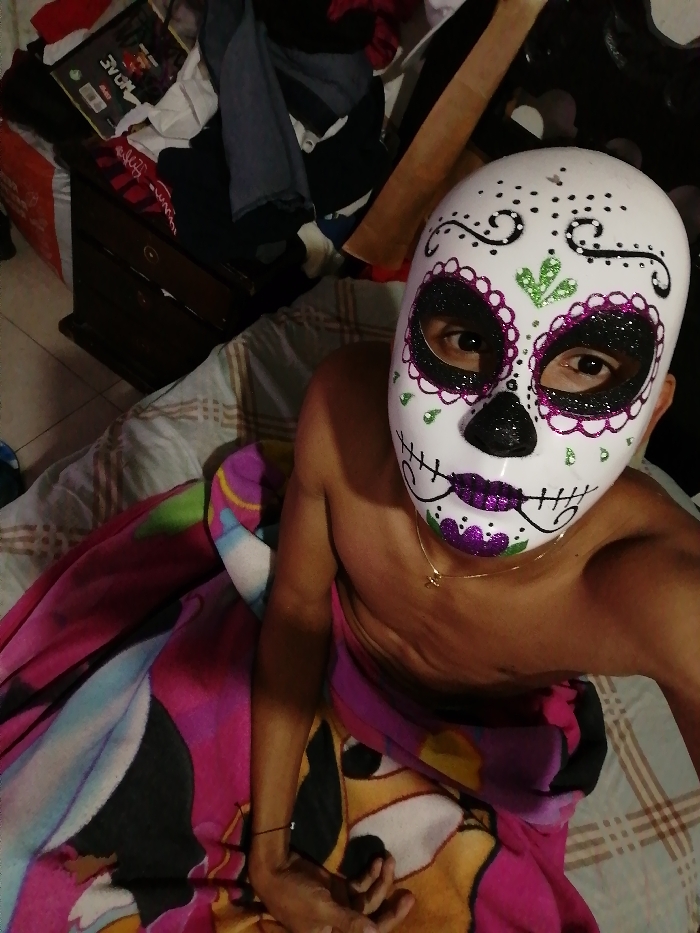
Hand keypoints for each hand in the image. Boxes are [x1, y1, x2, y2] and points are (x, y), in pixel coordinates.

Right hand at [250, 851, 414, 932]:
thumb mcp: (322, 910)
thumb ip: (349, 922)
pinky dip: (369, 874)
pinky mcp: (337, 888)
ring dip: (380, 881)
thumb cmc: (294, 896)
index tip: (407, 901)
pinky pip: (359, 884)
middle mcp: (341, 923)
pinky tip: (378, 860)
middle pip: (373, 916)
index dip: (390, 920)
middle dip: (391, 904)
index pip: (370, 932)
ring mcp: (340, 904)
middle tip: (409, 892)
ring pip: (368, 897)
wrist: (274, 870)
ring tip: (389, 860)